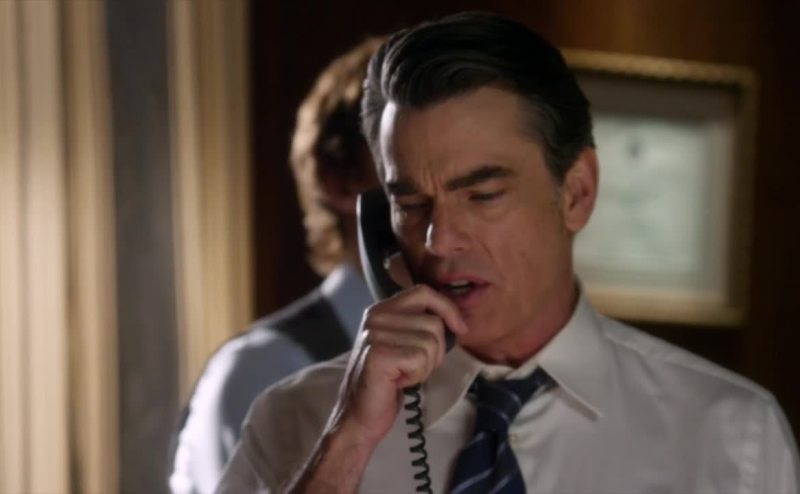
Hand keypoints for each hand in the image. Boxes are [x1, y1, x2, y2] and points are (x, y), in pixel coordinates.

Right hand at [336, 284, 468, 445]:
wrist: (360, 415)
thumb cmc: (387, 382)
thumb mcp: (403, 344)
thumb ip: (420, 325)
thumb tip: (456, 320)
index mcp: (382, 309)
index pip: (423, 292)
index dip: (447, 308)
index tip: (460, 328)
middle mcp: (376, 317)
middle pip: (433, 322)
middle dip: (435, 351)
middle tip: (414, 366)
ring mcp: (375, 334)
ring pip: (430, 342)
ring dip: (425, 366)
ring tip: (403, 374)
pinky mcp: (378, 355)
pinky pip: (420, 359)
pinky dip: (417, 376)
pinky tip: (399, 381)